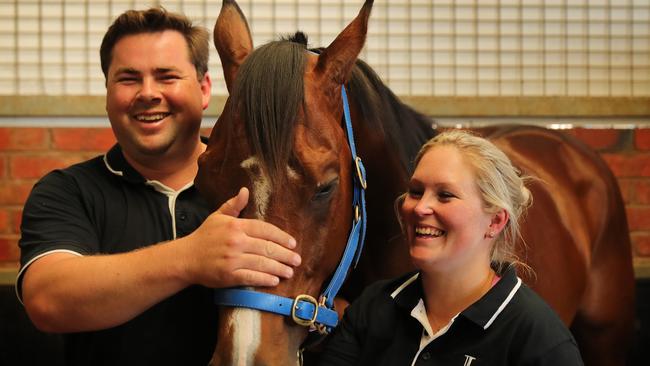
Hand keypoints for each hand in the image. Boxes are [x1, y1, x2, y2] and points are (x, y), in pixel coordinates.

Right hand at [180, 187, 300, 287]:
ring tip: (289, 271)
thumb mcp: (218, 217)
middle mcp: (236, 242)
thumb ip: (234, 205)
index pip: (265, 229)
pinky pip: (251, 277)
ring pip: (262, 263)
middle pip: (267, 248)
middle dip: (285, 255)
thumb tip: (245, 191)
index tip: (292, 243)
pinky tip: (274, 280)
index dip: (281, 237)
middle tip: (296, 260)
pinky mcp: (228, 276)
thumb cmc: (204, 237)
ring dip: (279, 268)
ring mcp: (232, 260)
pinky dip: (264, 279)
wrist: (185, 258)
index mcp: (236, 226)